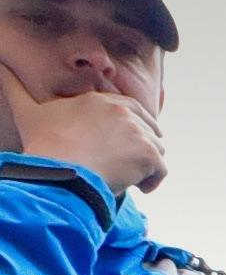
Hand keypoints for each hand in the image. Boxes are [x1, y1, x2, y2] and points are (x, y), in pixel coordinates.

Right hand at [0, 60, 163, 193]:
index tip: (119, 146)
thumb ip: (14, 88)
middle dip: (139, 147)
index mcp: (100, 100)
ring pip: (156, 150)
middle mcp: (123, 111)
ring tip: (122, 176)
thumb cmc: (43, 145)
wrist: (61, 171)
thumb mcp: (28, 112)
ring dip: (143, 166)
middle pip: (149, 129)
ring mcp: (139, 131)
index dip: (129, 129)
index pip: (130, 109)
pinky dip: (151, 182)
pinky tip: (133, 186)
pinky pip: (161, 171)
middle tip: (120, 164)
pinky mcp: (150, 154)